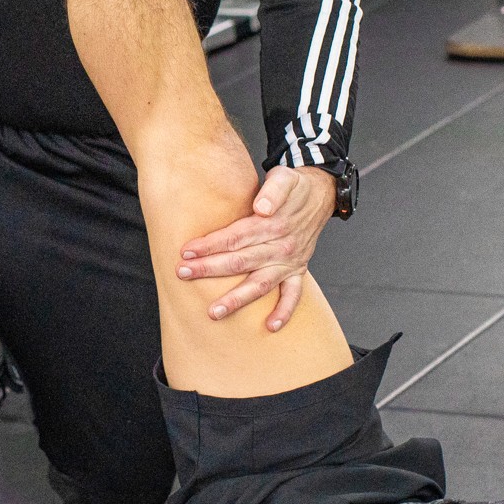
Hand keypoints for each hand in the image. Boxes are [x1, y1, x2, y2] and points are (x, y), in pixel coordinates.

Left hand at [178, 164, 336, 329]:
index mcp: (272, 224)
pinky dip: (284, 311)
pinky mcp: (298, 271)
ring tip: (214, 312)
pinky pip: (293, 295)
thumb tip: (261, 207)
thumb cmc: (294, 186)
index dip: (210, 245)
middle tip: (183, 274)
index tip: (186, 252)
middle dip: (209, 269)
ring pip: (260, 284)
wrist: (320, 194)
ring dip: (236, 299)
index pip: (236, 237)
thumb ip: (273, 190)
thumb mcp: (285, 177)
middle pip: (240, 262)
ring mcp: (289, 262)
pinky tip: (270, 326)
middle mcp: (280, 246)